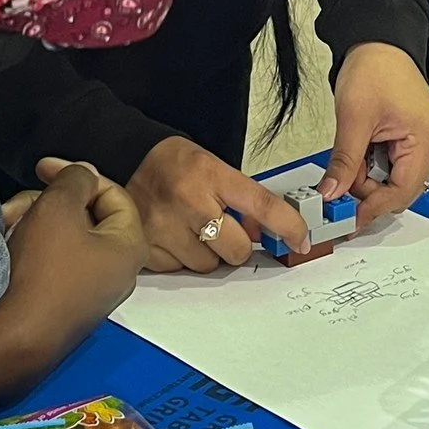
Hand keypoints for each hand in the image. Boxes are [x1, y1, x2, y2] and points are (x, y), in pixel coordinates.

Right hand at [0, 161, 146, 410]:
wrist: (11, 338)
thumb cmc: (42, 270)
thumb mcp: (58, 208)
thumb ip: (74, 180)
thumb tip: (83, 174)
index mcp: (130, 246)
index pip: (113, 194)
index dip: (78, 174)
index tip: (41, 168)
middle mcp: (117, 272)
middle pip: (86, 216)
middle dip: (46, 203)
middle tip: (16, 205)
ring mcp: (90, 292)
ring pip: (63, 238)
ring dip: (32, 224)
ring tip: (4, 227)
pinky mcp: (63, 306)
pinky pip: (51, 263)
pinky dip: (29, 248)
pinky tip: (4, 248)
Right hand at [126, 135, 309, 272]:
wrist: (128, 158)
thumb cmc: (175, 164)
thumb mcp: (214, 168)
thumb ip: (242, 200)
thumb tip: (269, 234)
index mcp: (211, 175)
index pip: (263, 206)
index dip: (288, 227)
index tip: (300, 240)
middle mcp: (188, 201)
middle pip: (237, 250)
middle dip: (236, 244)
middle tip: (223, 228)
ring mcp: (164, 227)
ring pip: (209, 265)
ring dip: (208, 254)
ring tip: (192, 229)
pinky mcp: (146, 247)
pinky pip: (180, 270)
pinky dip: (181, 259)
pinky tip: (173, 236)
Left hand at [323, 42, 428, 229]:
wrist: (381, 44)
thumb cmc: (375, 69)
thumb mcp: (353, 119)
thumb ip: (344, 162)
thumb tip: (332, 195)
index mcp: (428, 141)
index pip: (401, 193)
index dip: (371, 208)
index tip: (346, 218)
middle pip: (400, 191)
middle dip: (368, 188)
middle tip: (342, 177)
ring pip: (397, 181)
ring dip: (370, 176)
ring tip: (356, 149)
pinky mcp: (421, 141)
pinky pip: (398, 168)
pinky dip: (376, 166)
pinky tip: (366, 148)